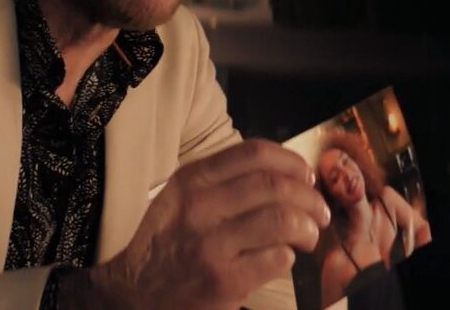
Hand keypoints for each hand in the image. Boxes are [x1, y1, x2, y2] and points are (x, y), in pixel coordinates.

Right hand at [82, 139, 330, 309]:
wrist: (131, 295)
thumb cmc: (165, 245)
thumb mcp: (180, 199)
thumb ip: (222, 182)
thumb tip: (285, 174)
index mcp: (192, 180)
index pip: (255, 154)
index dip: (292, 162)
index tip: (305, 177)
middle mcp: (199, 206)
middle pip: (275, 185)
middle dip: (309, 197)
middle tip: (319, 212)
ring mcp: (210, 244)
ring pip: (282, 220)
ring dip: (307, 227)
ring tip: (309, 236)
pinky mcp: (223, 280)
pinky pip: (276, 258)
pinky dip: (288, 257)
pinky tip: (283, 259)